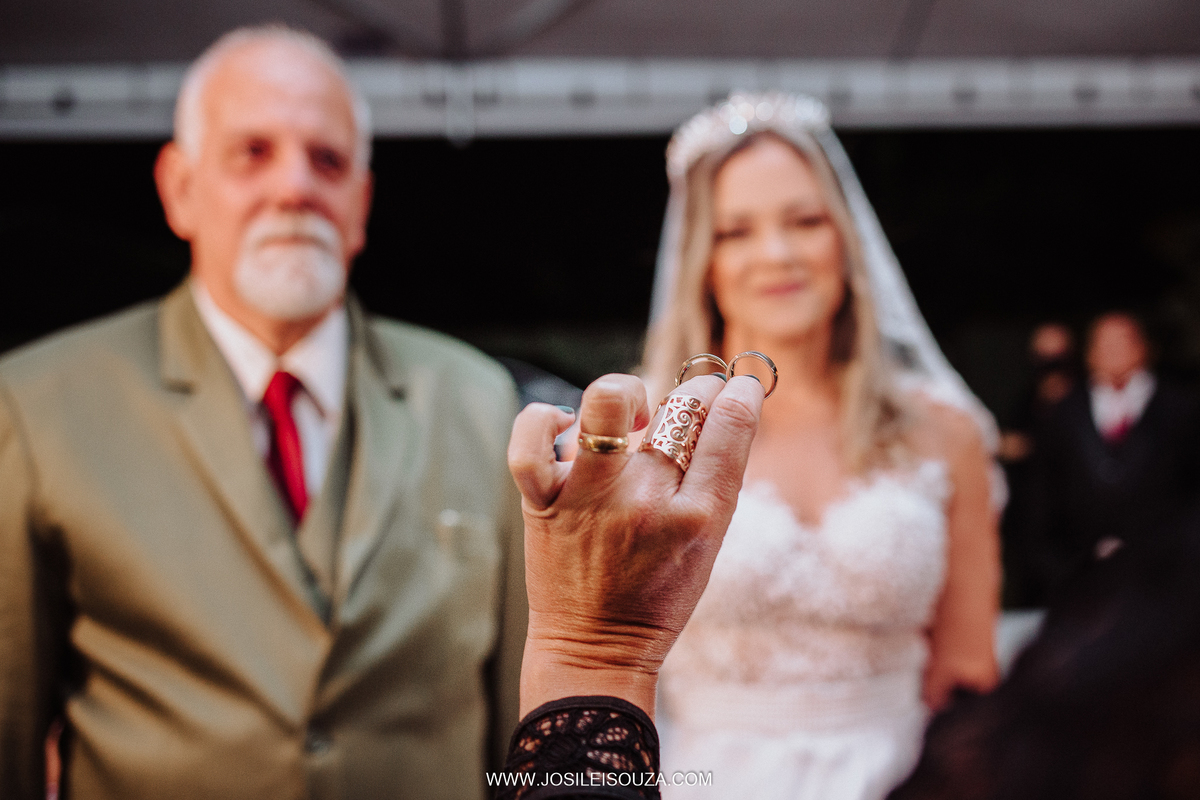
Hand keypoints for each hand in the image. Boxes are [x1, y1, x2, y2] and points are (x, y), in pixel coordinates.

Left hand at [508, 373, 764, 717]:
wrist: (593, 649)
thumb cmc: (655, 592)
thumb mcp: (706, 543)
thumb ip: (714, 478)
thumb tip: (722, 405)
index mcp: (696, 518)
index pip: (726, 429)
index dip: (738, 395)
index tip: (738, 387)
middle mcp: (644, 501)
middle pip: (679, 409)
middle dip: (697, 390)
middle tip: (693, 401)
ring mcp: (589, 498)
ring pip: (607, 402)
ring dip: (627, 395)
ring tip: (631, 415)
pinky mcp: (543, 503)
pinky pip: (531, 442)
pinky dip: (545, 419)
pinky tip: (568, 424)